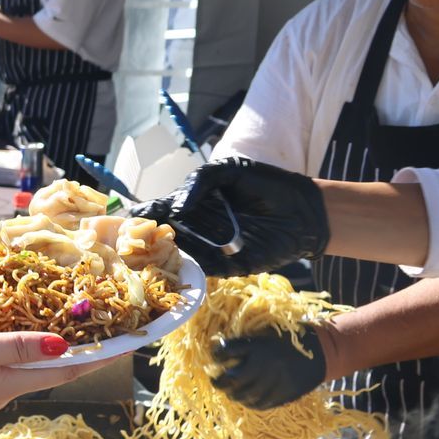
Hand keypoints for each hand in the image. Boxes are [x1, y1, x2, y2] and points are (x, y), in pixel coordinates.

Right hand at [0, 331, 119, 426]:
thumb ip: (17, 347)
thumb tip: (65, 347)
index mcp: (6, 386)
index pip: (60, 373)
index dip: (92, 359)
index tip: (120, 345)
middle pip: (42, 374)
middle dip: (67, 356)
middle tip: (89, 332)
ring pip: (17, 373)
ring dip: (37, 356)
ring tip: (51, 333)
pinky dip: (8, 359)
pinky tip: (0, 344)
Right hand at [129, 158, 328, 277]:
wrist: (306, 210)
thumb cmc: (268, 184)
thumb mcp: (229, 170)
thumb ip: (199, 182)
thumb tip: (176, 208)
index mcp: (193, 203)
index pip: (161, 209)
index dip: (145, 213)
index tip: (132, 217)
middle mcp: (198, 227)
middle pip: (165, 234)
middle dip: (148, 236)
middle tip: (132, 239)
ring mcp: (211, 247)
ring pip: (179, 253)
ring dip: (164, 253)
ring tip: (147, 252)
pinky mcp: (227, 266)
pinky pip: (203, 268)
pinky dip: (189, 266)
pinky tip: (177, 261)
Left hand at [210, 329, 328, 408]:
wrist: (321, 351)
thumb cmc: (287, 340)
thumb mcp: (265, 333)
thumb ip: (245, 342)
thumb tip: (219, 349)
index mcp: (258, 345)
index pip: (227, 351)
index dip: (216, 354)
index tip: (214, 357)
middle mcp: (265, 364)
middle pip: (233, 379)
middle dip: (219, 382)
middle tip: (215, 381)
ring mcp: (275, 381)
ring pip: (245, 395)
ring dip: (233, 395)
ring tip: (230, 392)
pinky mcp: (284, 394)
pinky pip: (261, 404)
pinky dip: (250, 403)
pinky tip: (246, 399)